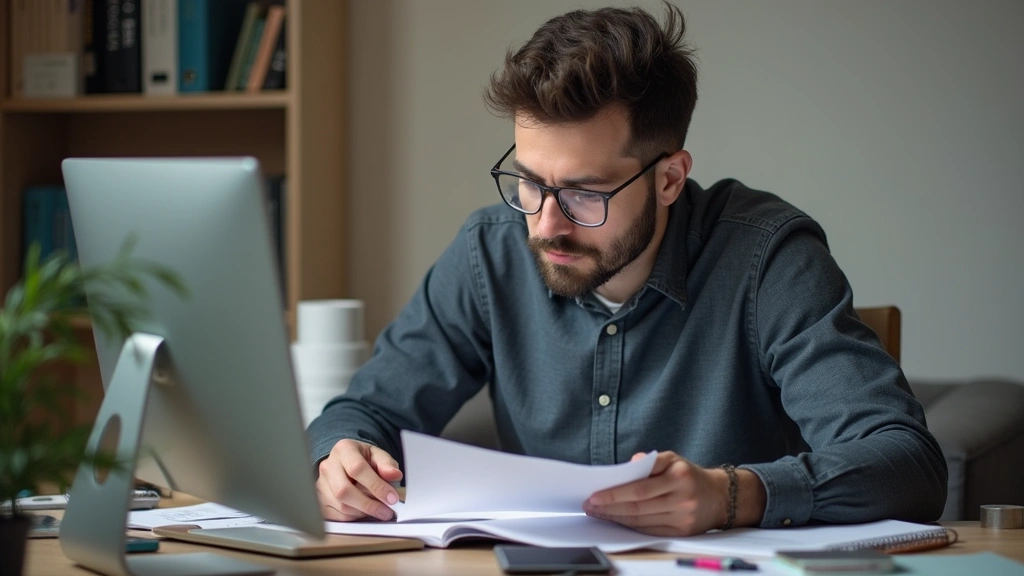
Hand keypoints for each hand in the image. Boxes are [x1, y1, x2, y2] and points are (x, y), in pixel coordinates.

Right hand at [316, 439, 402, 521]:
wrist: (347, 462)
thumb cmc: (364, 459)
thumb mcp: (378, 456)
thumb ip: (387, 464)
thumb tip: (395, 475)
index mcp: (343, 449)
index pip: (357, 469)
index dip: (376, 486)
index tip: (392, 498)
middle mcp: (328, 466)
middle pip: (344, 491)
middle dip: (368, 504)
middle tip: (387, 511)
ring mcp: (320, 484)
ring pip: (340, 505)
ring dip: (362, 512)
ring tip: (378, 511)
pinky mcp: (319, 500)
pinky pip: (336, 515)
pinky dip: (354, 517)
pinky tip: (364, 512)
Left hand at [582, 451, 729, 536]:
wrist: (719, 496)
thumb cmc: (689, 475)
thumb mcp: (672, 459)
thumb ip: (649, 461)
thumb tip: (627, 467)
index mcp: (678, 476)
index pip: (640, 489)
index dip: (614, 494)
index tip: (594, 496)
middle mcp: (682, 498)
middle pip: (638, 507)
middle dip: (610, 508)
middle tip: (590, 506)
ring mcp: (683, 517)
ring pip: (642, 521)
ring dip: (616, 518)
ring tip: (599, 513)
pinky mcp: (682, 532)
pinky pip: (650, 530)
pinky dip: (631, 526)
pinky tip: (618, 520)